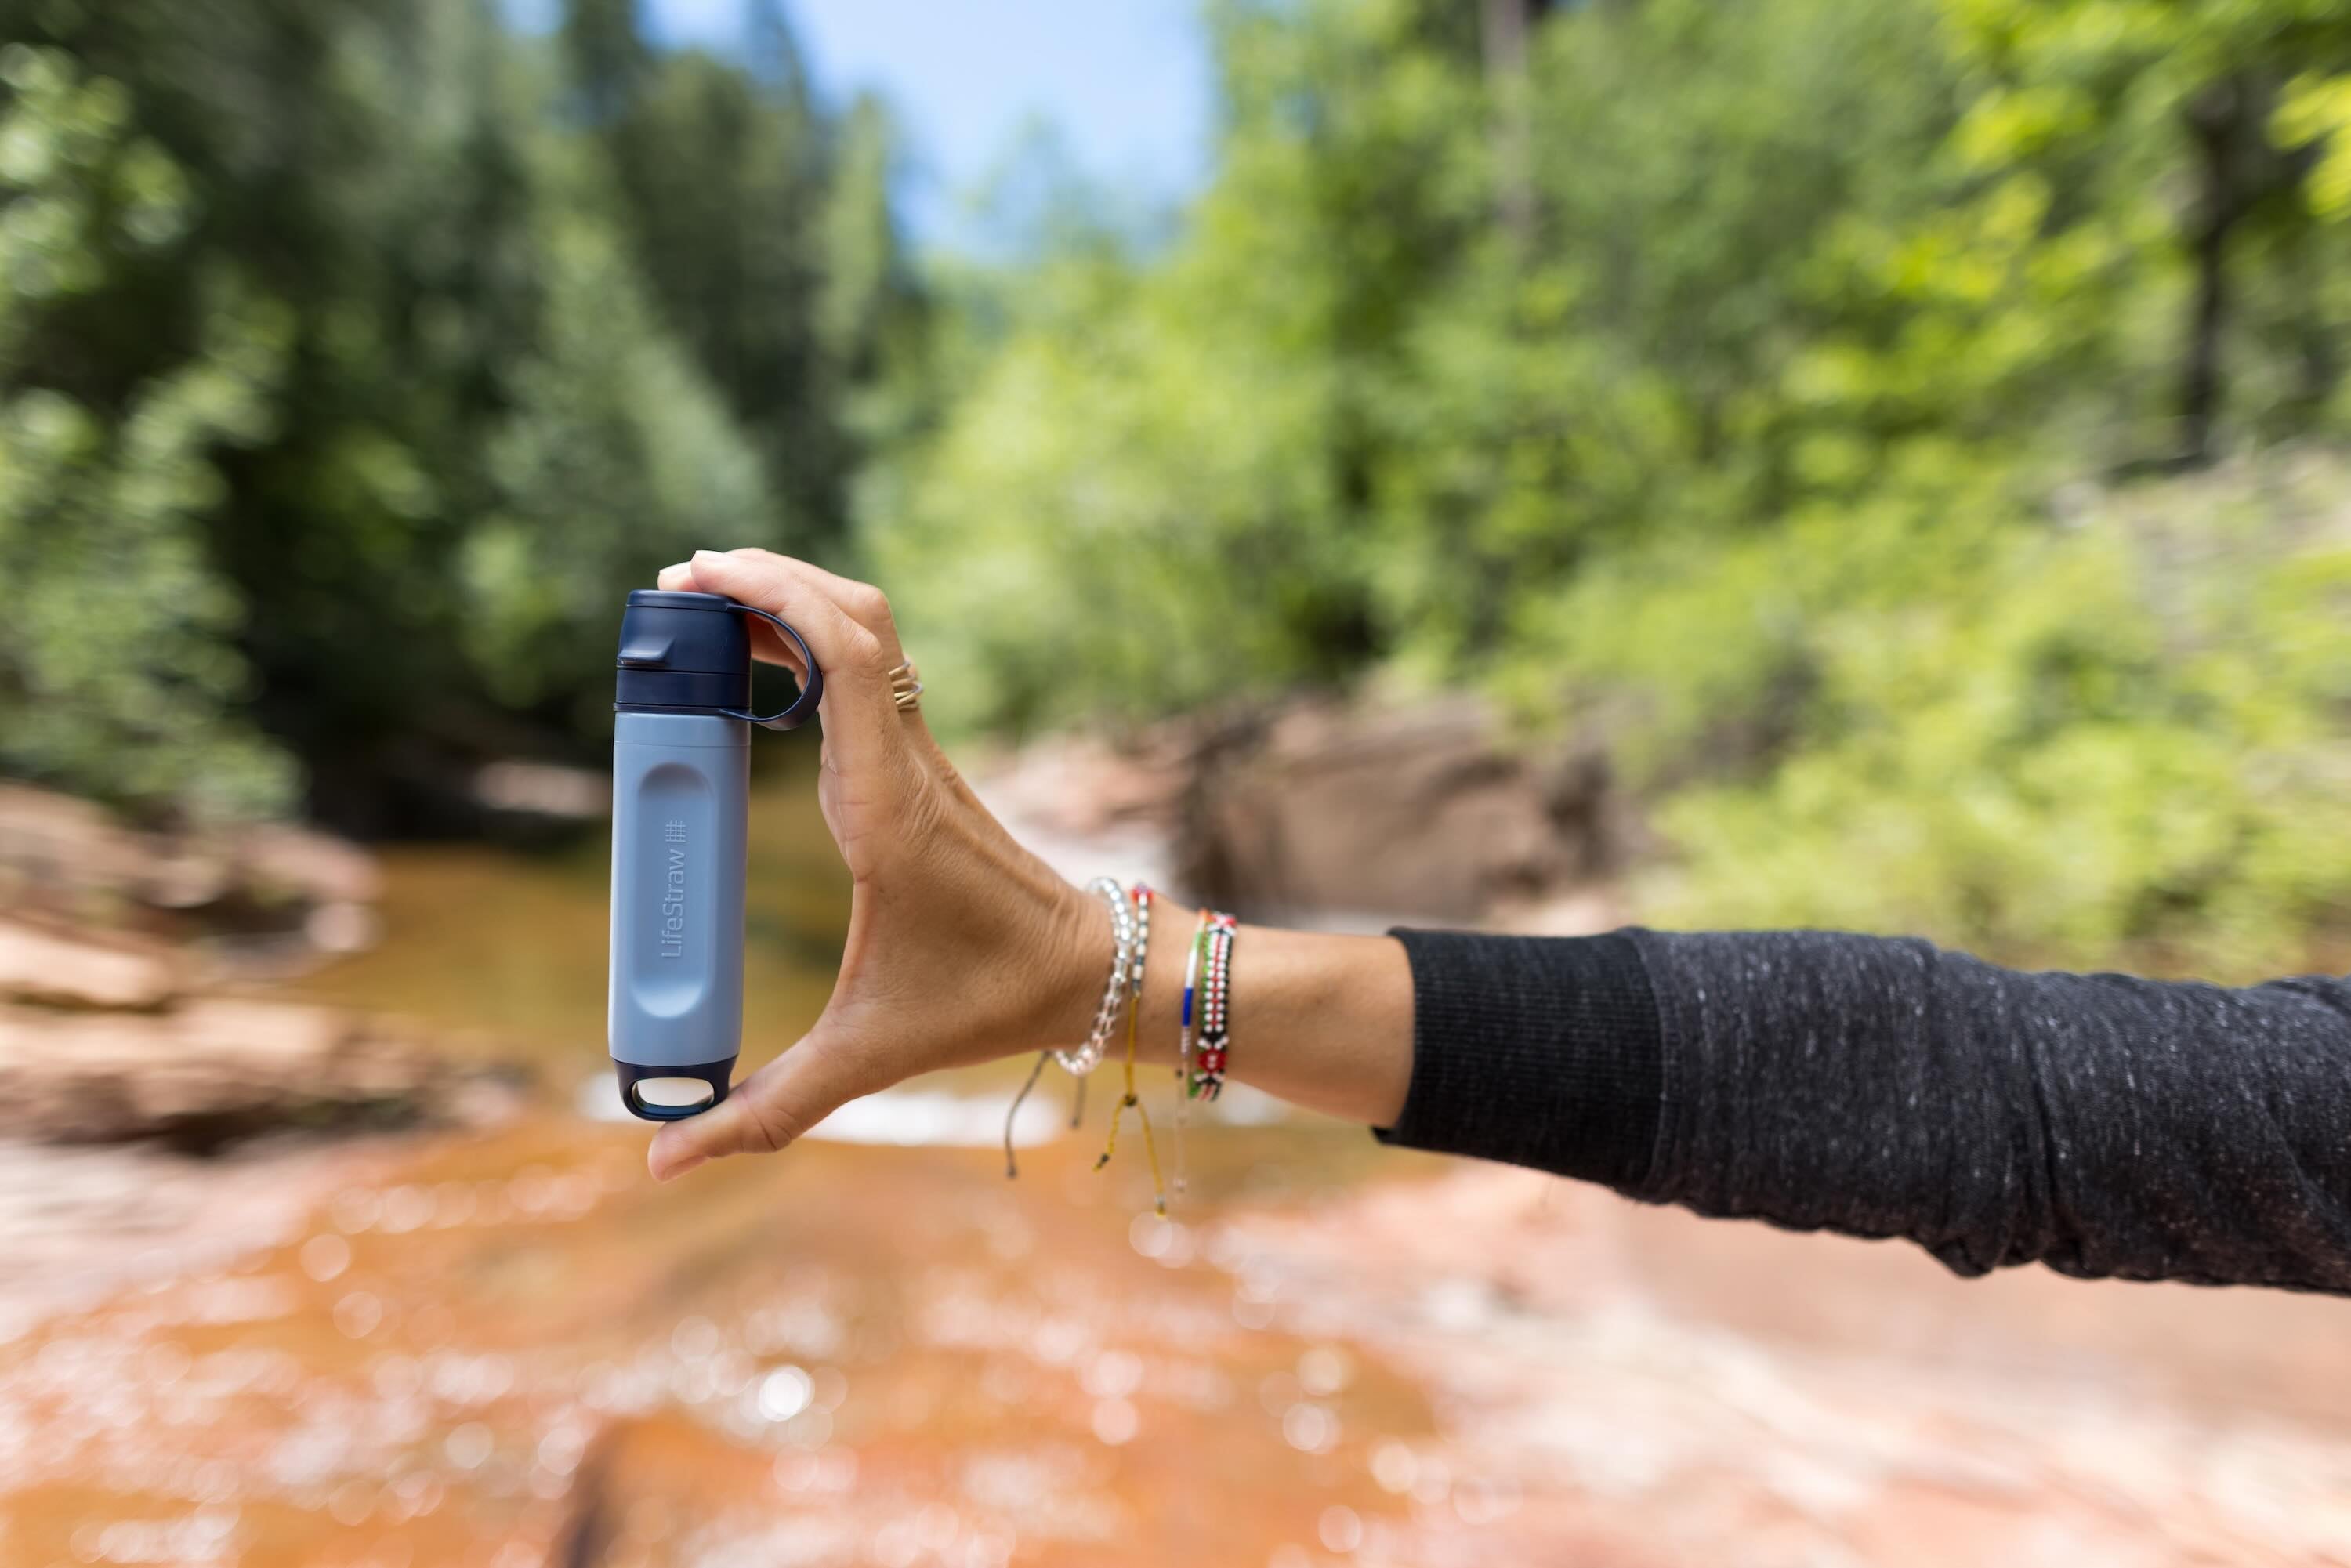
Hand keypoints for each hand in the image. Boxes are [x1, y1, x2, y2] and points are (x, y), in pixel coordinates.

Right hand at [644, 550, 1106, 1179]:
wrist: (1088, 972)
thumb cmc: (982, 1002)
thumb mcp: (866, 1055)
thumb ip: (765, 1110)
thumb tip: (661, 1162)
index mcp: (885, 805)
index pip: (844, 660)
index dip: (775, 599)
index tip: (700, 577)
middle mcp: (905, 759)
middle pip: (851, 617)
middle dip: (767, 578)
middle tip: (680, 581)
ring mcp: (919, 751)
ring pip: (868, 632)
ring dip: (795, 599)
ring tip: (708, 603)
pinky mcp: (922, 760)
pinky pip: (871, 669)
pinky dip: (816, 639)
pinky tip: (763, 664)